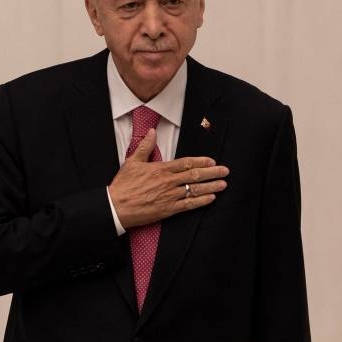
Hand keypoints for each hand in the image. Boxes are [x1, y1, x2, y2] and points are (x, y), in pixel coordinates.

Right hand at [109, 128, 228, 228]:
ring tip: (223, 184)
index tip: (212, 161)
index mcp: (160, 169)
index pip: (186, 163)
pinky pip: (189, 205)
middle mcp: (168, 182)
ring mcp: (169, 196)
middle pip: (195, 175)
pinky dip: (201, 201)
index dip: (201, 161)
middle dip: (212, 173)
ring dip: (211, 186)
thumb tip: (152, 132)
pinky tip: (211, 198)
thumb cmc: (122, 185)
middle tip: (225, 171)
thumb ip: (145, 146)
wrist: (116, 206)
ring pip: (195, 190)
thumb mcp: (132, 162)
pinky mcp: (168, 209)